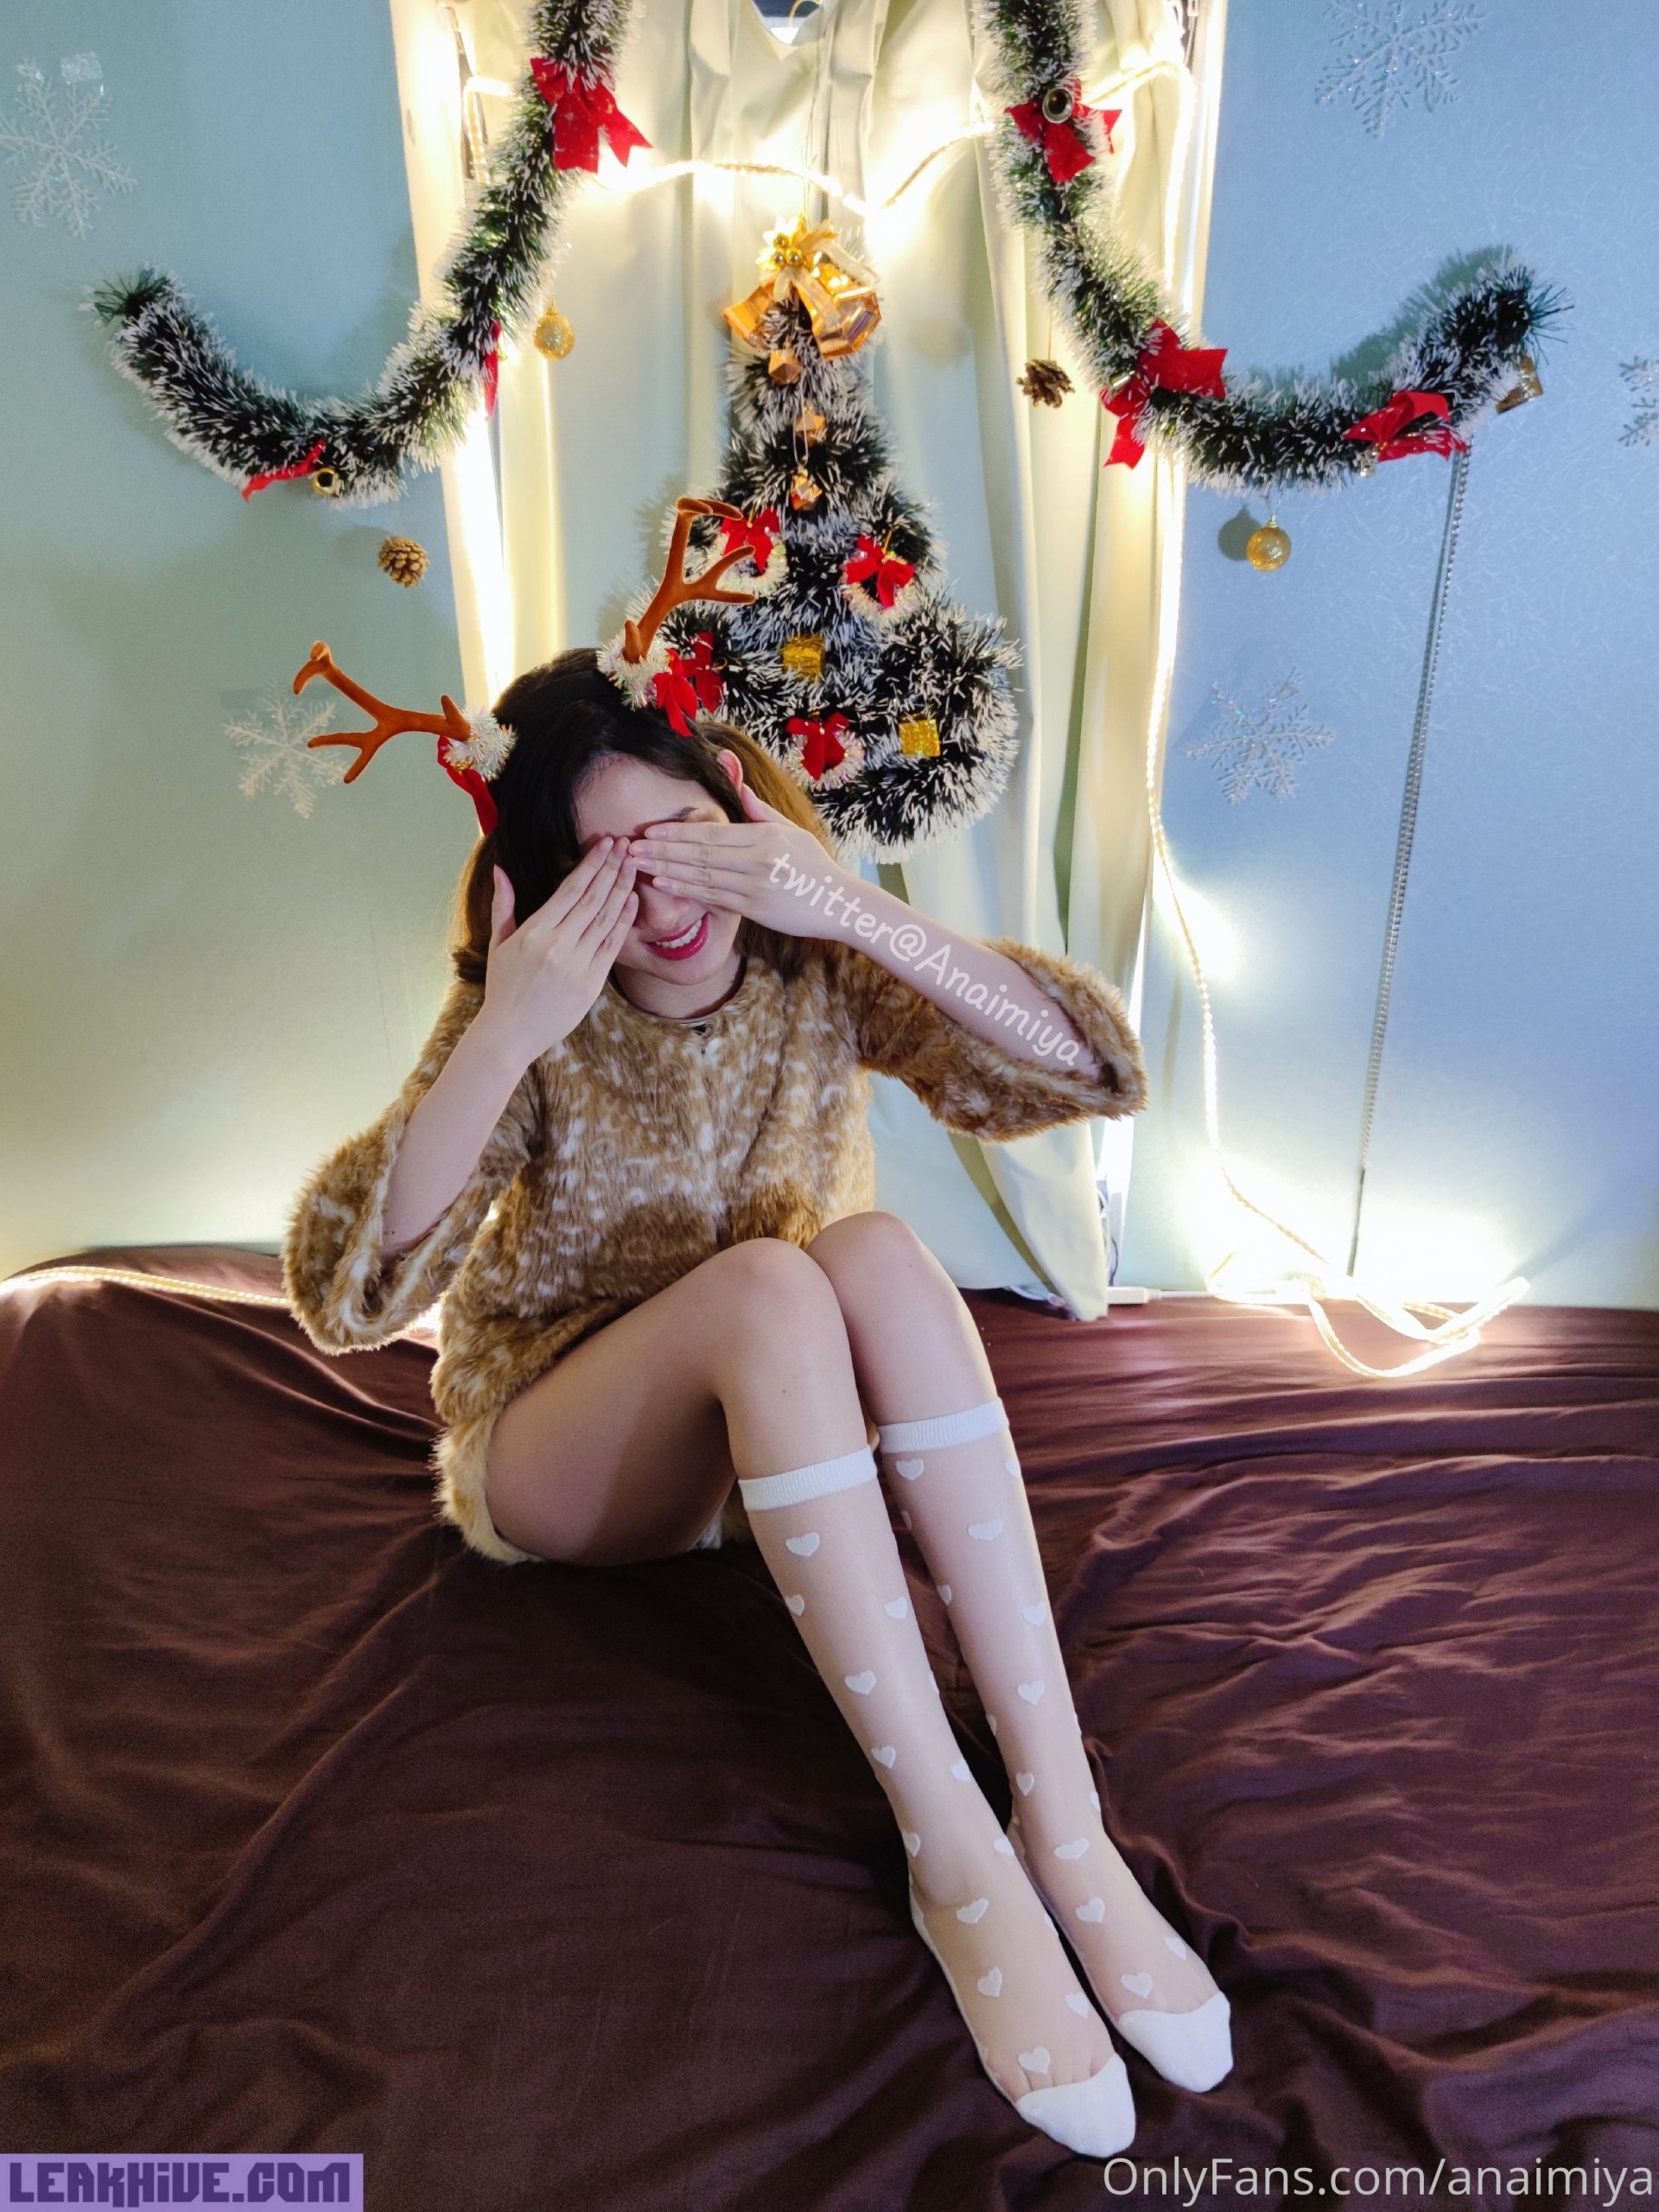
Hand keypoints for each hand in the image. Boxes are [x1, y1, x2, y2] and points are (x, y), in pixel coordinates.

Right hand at [477, 838, 638, 1064]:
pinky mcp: (591, 984)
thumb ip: (503, 904)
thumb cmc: (502, 987)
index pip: (570, 889)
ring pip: (606, 919)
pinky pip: (612, 947)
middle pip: (593, 899)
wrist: (511, 1034)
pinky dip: (624, 921)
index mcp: (534, 932)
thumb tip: (500, 869)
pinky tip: (632, 900)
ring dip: (622, 889)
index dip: (591, 864)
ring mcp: (577, 966)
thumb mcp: (497, 943)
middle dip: (611, 868)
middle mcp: (558, 946)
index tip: (604, 843)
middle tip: (626, 845)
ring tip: (633, 865)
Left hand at [628, 782, 859, 942]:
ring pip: (702, 876)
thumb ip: (759, 811)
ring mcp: (755, 885)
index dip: (677, 833)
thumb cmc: (814, 867)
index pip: (711, 833)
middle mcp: (757, 859)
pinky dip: (686, 890)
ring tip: (637, 865)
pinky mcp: (755, 908)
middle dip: (662, 850)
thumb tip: (738, 784)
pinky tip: (663, 884)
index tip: (649, 830)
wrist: (839, 903)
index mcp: (764, 836)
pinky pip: (713, 898)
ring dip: (666, 870)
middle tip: (630, 847)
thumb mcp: (791, 831)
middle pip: (700, 853)